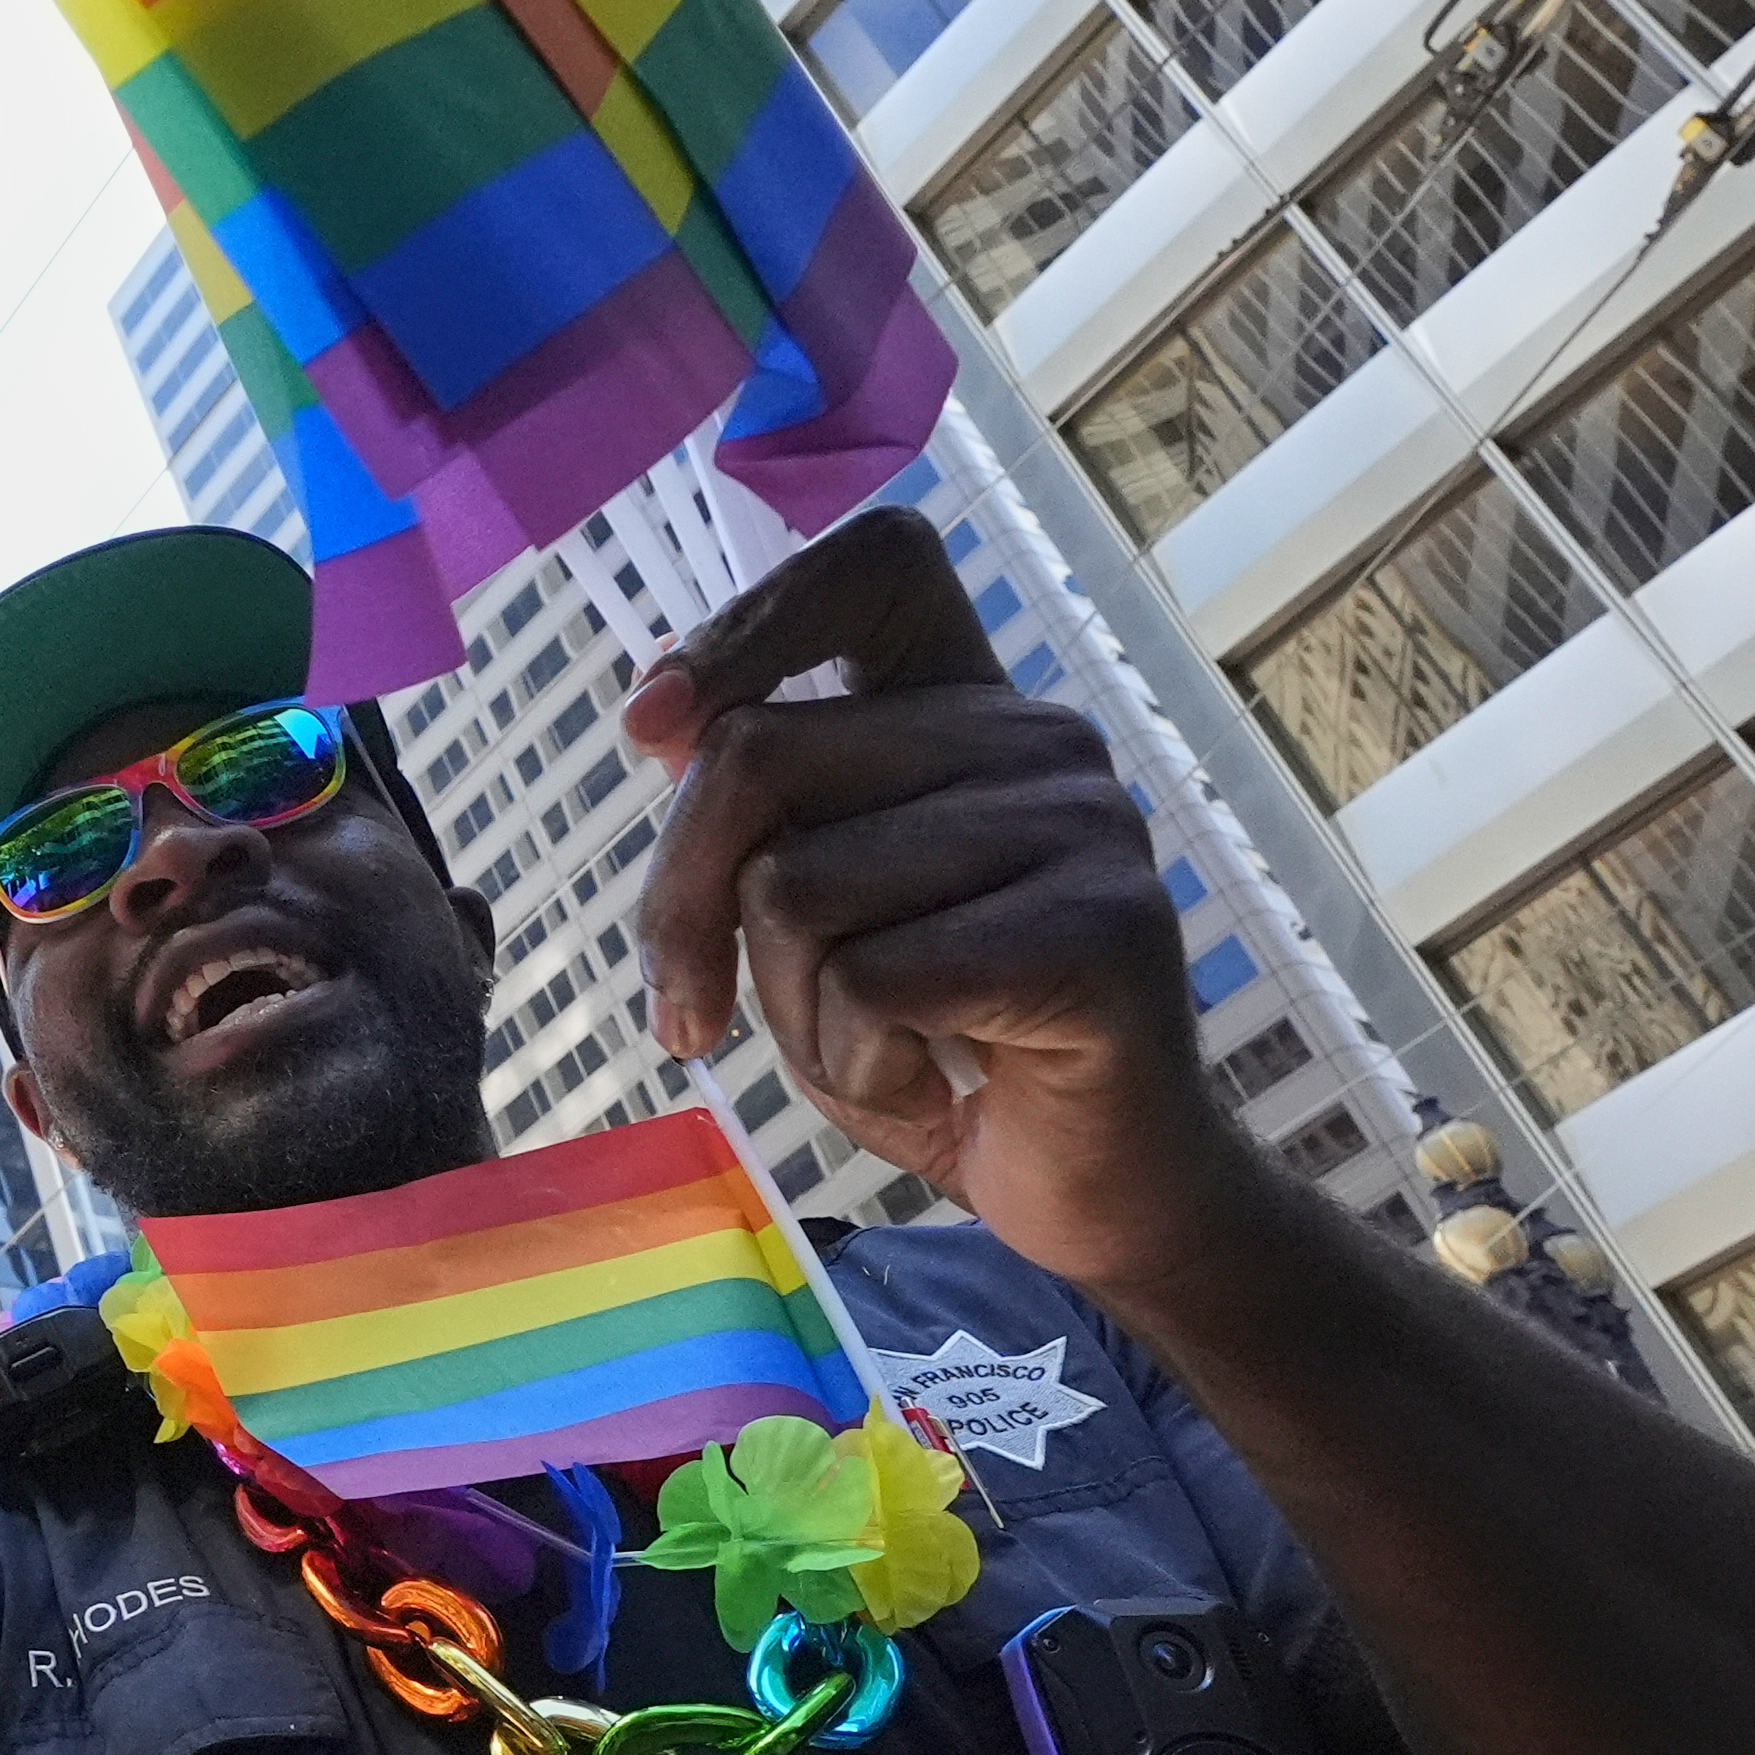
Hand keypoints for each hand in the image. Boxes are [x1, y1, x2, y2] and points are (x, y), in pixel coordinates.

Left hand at [623, 504, 1250, 1297]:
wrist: (1098, 1190)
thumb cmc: (938, 1046)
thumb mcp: (814, 921)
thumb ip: (760, 816)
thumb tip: (666, 722)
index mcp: (969, 708)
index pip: (879, 564)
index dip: (748, 622)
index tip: (655, 724)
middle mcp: (1038, 740)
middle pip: (762, 756)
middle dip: (681, 904)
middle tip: (689, 1012)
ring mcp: (1083, 827)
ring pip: (798, 885)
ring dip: (790, 1009)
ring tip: (877, 1046)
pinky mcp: (1099, 933)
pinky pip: (871, 981)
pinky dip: (854, 1061)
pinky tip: (933, 1081)